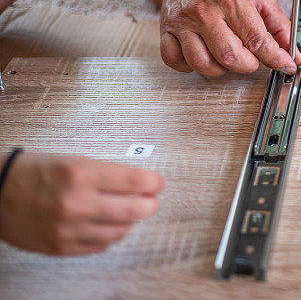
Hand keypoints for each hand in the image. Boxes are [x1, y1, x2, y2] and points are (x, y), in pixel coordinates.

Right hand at [0, 153, 164, 255]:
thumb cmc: (34, 172)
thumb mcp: (74, 160)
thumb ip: (107, 174)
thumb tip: (140, 185)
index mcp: (81, 173)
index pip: (134, 181)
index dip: (153, 183)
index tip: (158, 183)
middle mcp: (76, 202)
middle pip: (134, 209)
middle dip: (149, 205)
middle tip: (152, 201)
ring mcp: (69, 228)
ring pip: (120, 230)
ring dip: (131, 221)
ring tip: (130, 212)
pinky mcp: (61, 246)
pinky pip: (101, 245)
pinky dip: (110, 235)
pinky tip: (109, 225)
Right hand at [160, 0, 300, 76]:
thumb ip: (280, 27)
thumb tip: (293, 55)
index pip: (258, 40)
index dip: (276, 59)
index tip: (285, 66)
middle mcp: (205, 11)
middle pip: (230, 57)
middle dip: (247, 65)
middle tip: (251, 57)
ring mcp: (183, 20)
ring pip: (202, 64)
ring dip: (220, 68)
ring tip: (227, 55)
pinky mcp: (166, 28)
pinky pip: (175, 61)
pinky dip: (190, 66)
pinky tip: (204, 54)